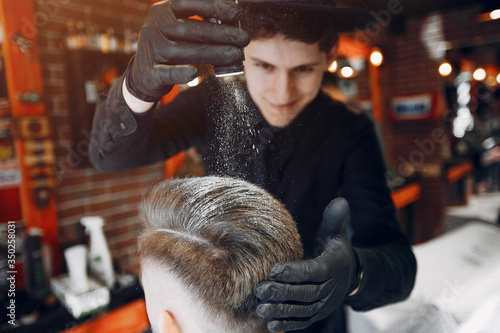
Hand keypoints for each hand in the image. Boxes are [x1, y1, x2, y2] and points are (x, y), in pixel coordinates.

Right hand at [125, 0, 249, 101]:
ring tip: (235, 55)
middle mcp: (153, 26)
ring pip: (182, 51)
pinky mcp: (150, 72)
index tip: (238, 14)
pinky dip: (181, 73)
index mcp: (163, 10)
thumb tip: (234, 21)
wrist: (145, 74)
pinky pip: (167, 72)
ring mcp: (150, 49)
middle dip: (221, 33)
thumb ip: (201, 22)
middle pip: (189, 29)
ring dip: (213, 53)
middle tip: (243, 39)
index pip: (190, 4)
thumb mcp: (181, 29)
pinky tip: (194, 73)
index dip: (215, 7)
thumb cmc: (172, 47)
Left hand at [254, 198, 360, 331]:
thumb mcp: (336, 233)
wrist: (349, 275)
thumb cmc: (334, 248)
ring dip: (281, 311)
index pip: (315, 271)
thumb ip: (334, 219)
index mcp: (334, 266)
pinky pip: (303, 320)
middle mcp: (331, 288)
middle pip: (306, 293)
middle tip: (259, 290)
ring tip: (260, 309)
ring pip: (303, 309)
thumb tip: (340, 200)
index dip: (295, 272)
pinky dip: (288, 324)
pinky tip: (270, 326)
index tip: (273, 269)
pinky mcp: (318, 314)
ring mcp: (325, 304)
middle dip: (282, 292)